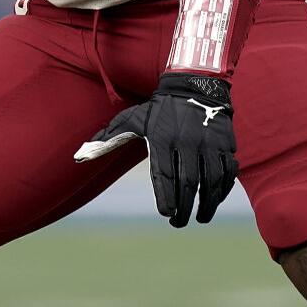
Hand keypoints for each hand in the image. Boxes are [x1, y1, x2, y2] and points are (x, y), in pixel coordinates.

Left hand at [74, 73, 238, 226]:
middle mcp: (186, 141)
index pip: (164, 175)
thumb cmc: (158, 109)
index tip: (166, 214)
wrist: (194, 83)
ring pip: (211, 180)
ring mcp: (209, 142)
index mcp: (161, 138)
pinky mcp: (226, 142)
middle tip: (180, 222)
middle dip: (185, 208)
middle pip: (188, 183)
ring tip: (200, 217)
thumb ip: (107, 139)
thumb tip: (78, 156)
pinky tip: (215, 199)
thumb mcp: (131, 119)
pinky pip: (228, 171)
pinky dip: (223, 189)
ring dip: (208, 204)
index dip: (166, 197)